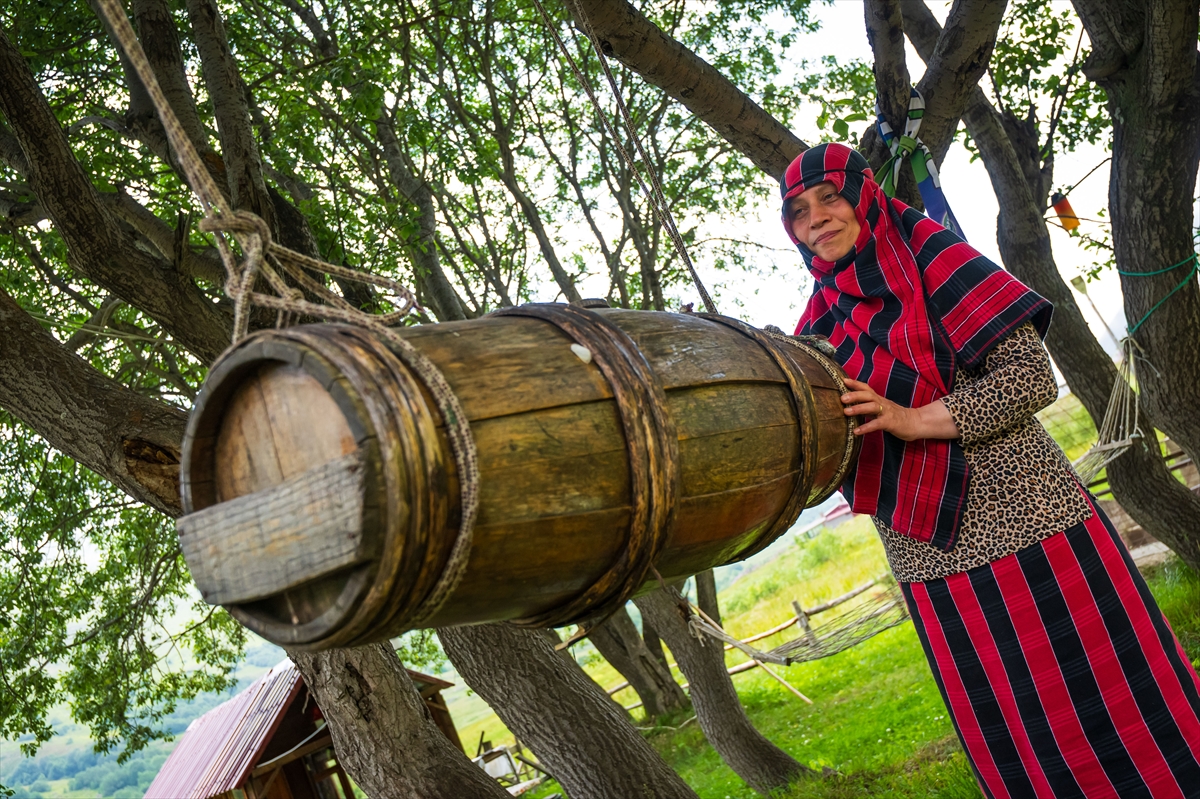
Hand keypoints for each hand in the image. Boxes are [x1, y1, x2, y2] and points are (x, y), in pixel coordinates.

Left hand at [840, 379, 958, 441]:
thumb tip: (849, 405)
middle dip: (854, 395)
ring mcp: (887, 412)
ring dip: (859, 408)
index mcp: (878, 399)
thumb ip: (867, 405)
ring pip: (872, 407)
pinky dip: (866, 427)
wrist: (915, 422)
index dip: (855, 384)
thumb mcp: (880, 408)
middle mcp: (882, 403)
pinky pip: (877, 424)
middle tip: (841, 398)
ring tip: (846, 412)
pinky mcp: (890, 422)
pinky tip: (856, 431)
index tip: (843, 381)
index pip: (866, 388)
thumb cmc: (894, 416)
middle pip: (868, 395)